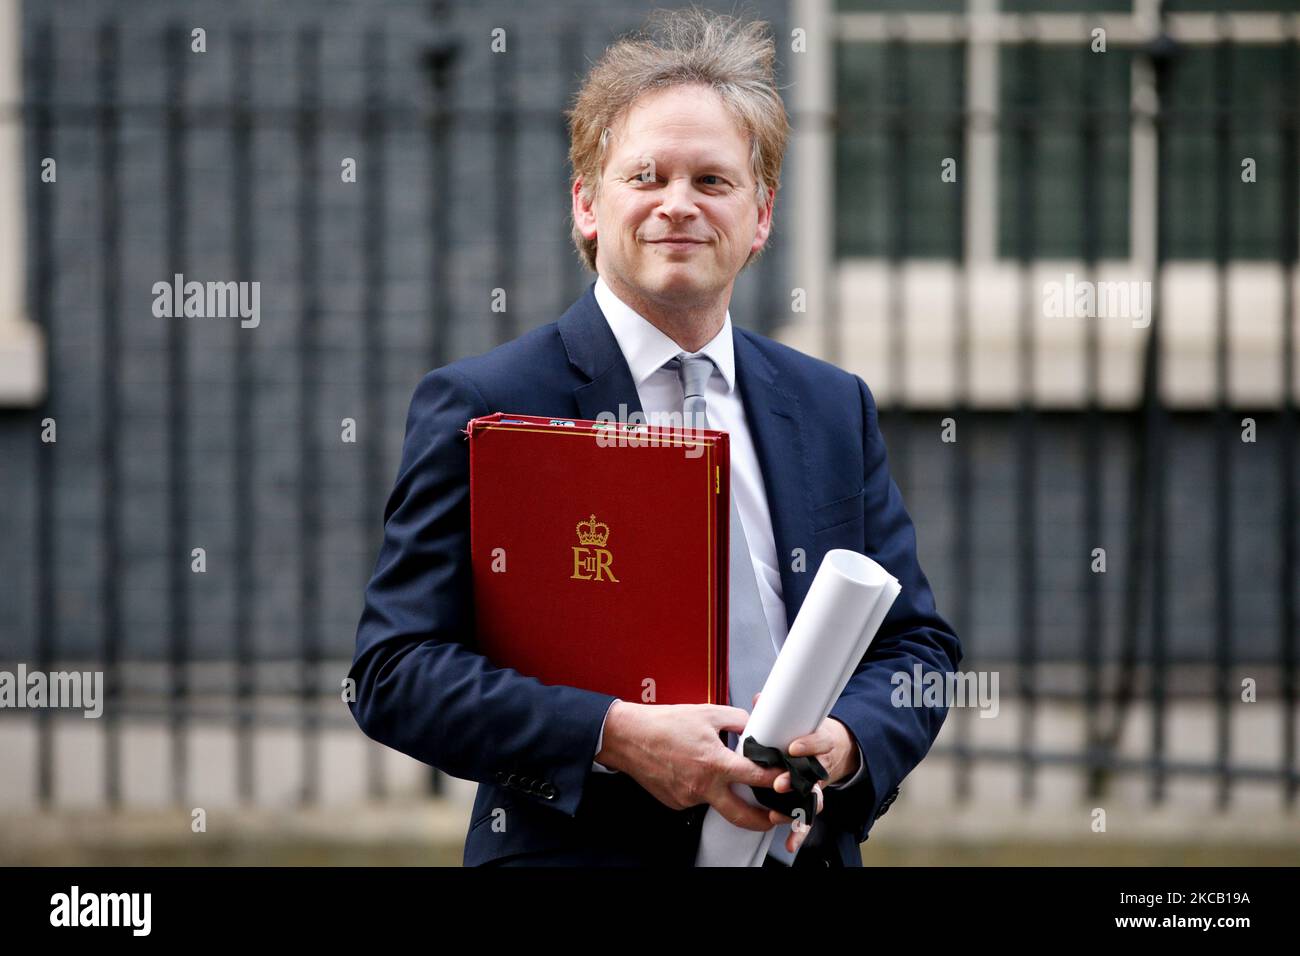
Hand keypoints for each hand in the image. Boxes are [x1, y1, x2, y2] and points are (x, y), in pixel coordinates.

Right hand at [595, 700, 783, 832]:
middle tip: (777, 816)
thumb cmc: (664, 724)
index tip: (788, 780)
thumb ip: (737, 721)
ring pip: (717, 802)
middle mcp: (702, 787)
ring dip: (726, 793)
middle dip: (765, 821)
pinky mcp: (676, 803)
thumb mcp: (707, 713)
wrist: (628, 737)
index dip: (778, 779)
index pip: (757, 777)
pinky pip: (698, 799)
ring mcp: (688, 798)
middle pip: (743, 815)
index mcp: (714, 763)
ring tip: (720, 773)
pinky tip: (693, 771)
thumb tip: (754, 727)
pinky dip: (703, 788)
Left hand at [751, 692, 857, 853]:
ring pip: (811, 799)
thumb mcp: (806, 721)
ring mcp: (818, 786)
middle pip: (812, 775)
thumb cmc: (814, 735)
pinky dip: (800, 832)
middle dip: (794, 781)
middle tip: (779, 785)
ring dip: (796, 809)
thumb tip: (759, 699)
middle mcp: (821, 767)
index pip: (819, 742)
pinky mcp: (813, 802)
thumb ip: (781, 713)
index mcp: (821, 744)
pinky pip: (807, 818)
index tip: (793, 748)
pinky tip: (790, 843)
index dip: (807, 745)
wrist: (840, 750)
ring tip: (779, 814)